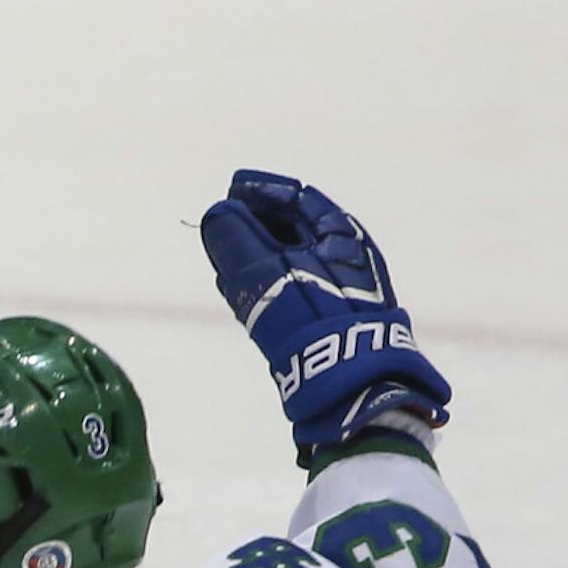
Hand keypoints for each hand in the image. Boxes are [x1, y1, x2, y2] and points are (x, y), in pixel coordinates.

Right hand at [199, 169, 449, 450]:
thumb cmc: (311, 318)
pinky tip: (247, 292)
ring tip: (227, 259)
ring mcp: (345, 288)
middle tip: (225, 222)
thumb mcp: (266, 274)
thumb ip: (236, 240)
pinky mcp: (336, 320)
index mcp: (341, 232)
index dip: (262, 190)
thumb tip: (217, 214)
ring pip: (295, 260)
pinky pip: (297, 287)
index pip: (298, 196)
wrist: (351, 380)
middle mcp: (348, 255)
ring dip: (260, 255)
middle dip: (258, 223)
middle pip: (297, 228)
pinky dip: (269, 281)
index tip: (233, 187)